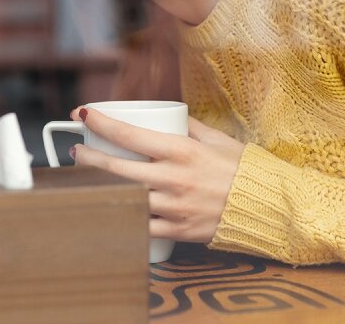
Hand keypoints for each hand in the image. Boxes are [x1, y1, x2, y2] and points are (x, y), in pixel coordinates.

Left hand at [70, 108, 245, 243]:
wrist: (268, 205)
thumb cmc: (242, 168)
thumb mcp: (216, 138)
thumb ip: (189, 127)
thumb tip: (167, 117)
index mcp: (182, 150)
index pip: (130, 135)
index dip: (101, 122)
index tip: (83, 113)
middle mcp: (174, 178)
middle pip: (117, 168)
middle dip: (88, 157)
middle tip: (76, 149)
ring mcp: (174, 207)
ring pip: (124, 197)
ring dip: (99, 186)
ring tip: (85, 177)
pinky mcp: (177, 231)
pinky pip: (141, 226)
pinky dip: (123, 215)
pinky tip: (109, 206)